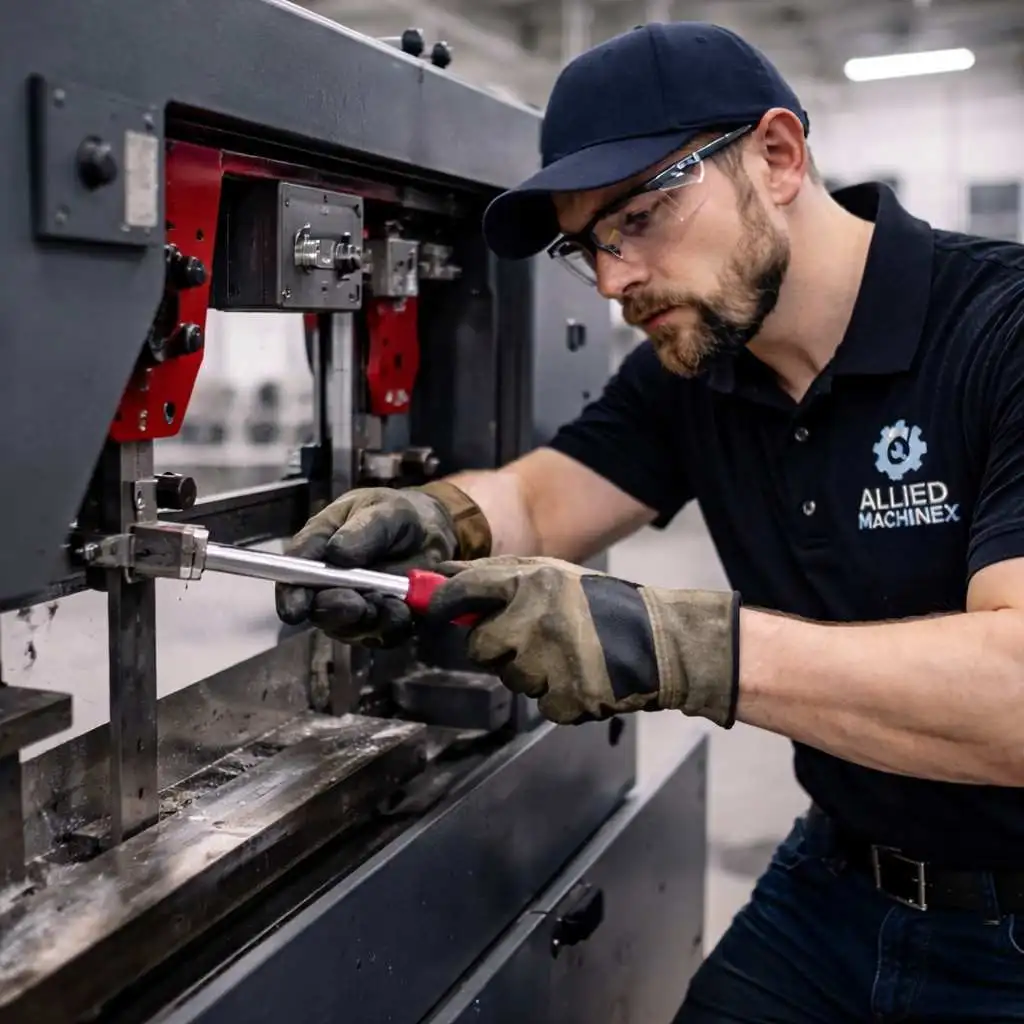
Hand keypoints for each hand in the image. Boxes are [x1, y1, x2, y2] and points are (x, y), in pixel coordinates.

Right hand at [275, 482, 489, 646]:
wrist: (429, 532)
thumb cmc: (394, 516)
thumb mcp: (383, 509)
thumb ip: (363, 529)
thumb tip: (337, 552)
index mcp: (317, 553)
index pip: (292, 579)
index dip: (290, 597)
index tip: (296, 607)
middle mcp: (329, 587)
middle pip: (320, 611)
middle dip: (336, 610)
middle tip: (356, 602)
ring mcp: (356, 610)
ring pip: (352, 628)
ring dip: (370, 620)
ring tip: (391, 603)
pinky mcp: (383, 626)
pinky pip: (385, 635)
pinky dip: (396, 625)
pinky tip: (407, 608)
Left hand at [424, 555, 739, 725]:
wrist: (661, 643)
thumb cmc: (605, 606)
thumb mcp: (554, 576)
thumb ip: (501, 577)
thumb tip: (444, 577)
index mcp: (532, 583)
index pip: (467, 590)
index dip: (443, 601)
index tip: (432, 608)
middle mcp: (533, 619)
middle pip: (480, 647)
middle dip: (498, 647)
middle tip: (533, 639)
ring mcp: (548, 662)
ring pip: (512, 677)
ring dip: (532, 672)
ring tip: (569, 654)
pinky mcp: (564, 698)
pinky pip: (541, 703)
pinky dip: (558, 695)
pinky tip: (582, 676)